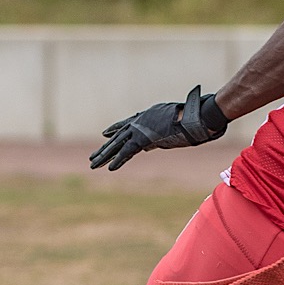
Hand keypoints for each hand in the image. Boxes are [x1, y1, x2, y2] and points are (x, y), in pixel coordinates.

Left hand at [88, 86, 227, 170]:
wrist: (190, 117)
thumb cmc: (188, 117)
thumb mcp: (170, 122)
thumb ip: (159, 132)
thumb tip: (150, 145)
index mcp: (145, 116)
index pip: (126, 124)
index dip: (115, 129)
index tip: (105, 133)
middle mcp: (138, 122)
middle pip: (117, 136)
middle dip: (105, 147)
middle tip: (92, 156)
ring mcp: (139, 129)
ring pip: (117, 144)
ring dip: (104, 155)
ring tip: (92, 164)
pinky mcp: (142, 138)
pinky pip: (127, 152)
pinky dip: (118, 160)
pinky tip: (109, 168)